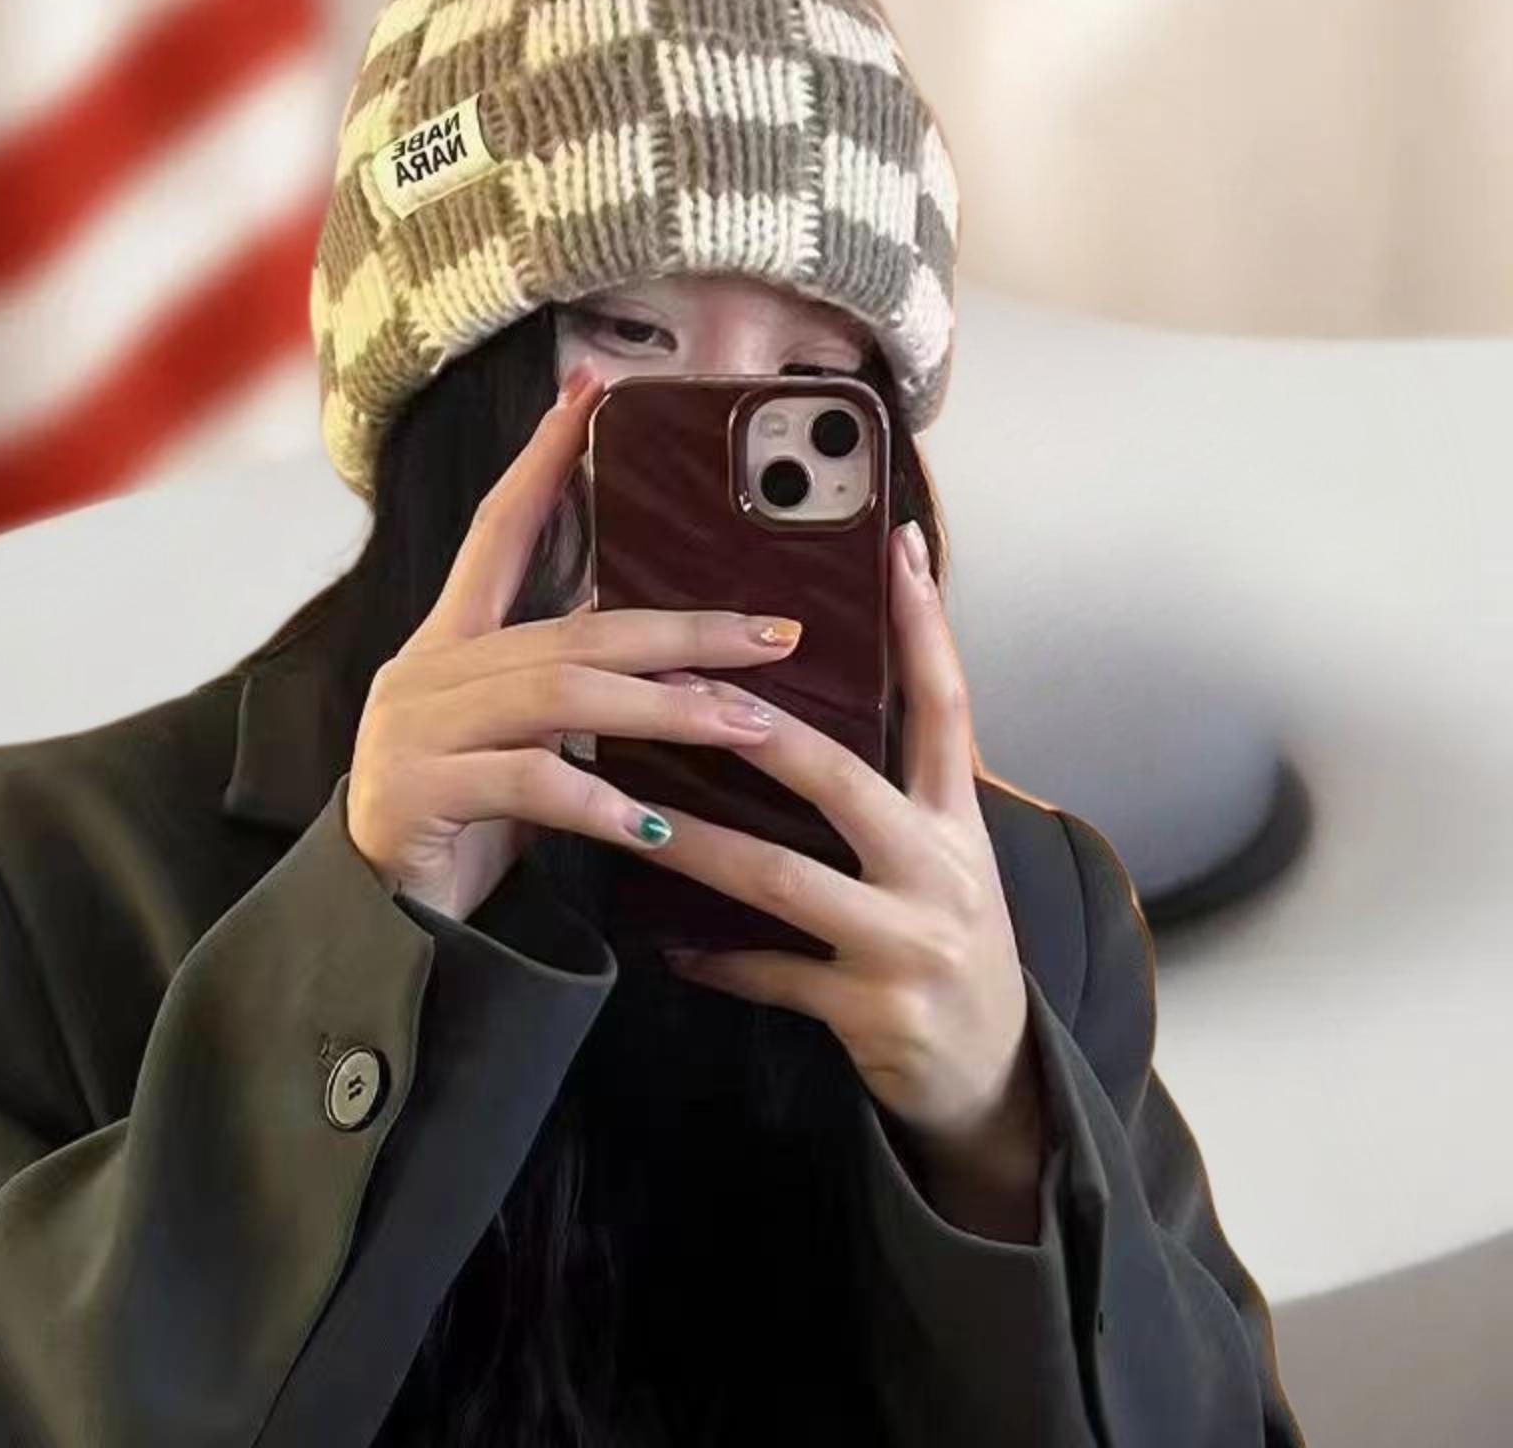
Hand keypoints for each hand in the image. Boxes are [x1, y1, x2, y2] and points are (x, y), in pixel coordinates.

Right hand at [345, 360, 803, 918]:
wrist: (380, 915)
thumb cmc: (464, 820)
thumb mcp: (519, 742)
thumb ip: (571, 692)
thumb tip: (676, 657)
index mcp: (450, 645)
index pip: (500, 531)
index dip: (544, 460)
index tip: (589, 392)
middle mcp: (427, 671)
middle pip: (572, 629)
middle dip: (683, 629)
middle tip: (774, 636)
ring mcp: (415, 729)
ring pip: (560, 696)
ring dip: (664, 709)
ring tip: (746, 724)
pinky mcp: (417, 793)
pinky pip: (528, 785)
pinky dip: (598, 802)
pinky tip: (653, 824)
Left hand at [637, 519, 1045, 1211]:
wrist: (993, 1076)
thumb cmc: (948, 943)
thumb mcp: (942, 858)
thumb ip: (891, 790)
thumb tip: (799, 712)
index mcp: (958, 820)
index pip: (947, 703)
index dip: (924, 624)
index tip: (898, 545)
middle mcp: (944, 870)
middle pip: (845, 780)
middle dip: (761, 731)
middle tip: (682, 683)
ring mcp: (911, 943)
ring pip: (786, 879)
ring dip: (698, 844)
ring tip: (628, 814)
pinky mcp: (875, 1013)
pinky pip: (774, 977)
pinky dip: (717, 959)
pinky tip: (665, 942)